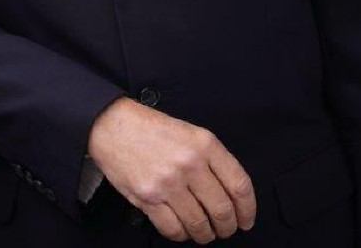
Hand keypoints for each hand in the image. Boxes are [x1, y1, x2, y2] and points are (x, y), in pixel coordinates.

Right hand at [87, 97, 255, 243]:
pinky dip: (181, 234)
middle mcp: (189, 163)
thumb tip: (230, 193)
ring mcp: (168, 182)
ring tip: (204, 231)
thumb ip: (211, 158)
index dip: (248, 209)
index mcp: (204, 144)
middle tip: (225, 229)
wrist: (113, 125)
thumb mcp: (190, 132)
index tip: (246, 219)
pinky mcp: (148, 198)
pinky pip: (173, 229)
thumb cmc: (151, 128)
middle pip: (222, 210)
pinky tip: (182, 228)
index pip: (239, 185)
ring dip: (205, 234)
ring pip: (199, 224)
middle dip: (227, 226)